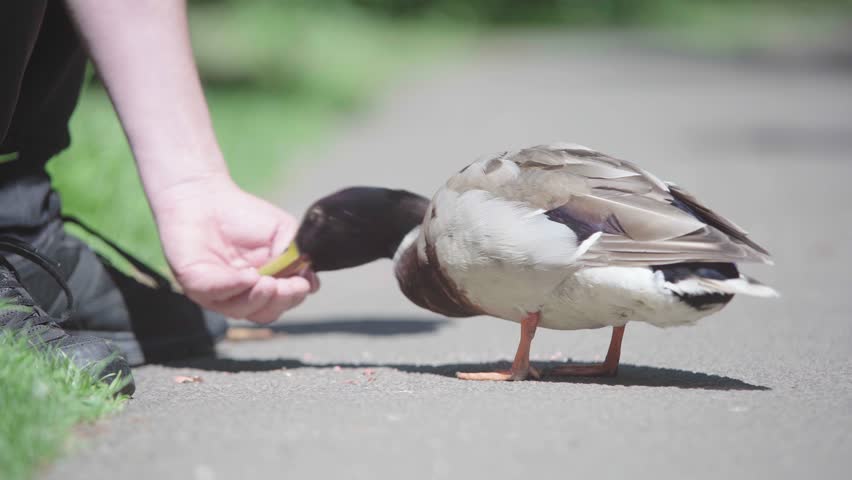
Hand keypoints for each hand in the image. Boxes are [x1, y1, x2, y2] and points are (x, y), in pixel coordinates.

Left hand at [151, 174, 317, 322]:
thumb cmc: (244, 215)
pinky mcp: (193, 282)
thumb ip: (296, 254)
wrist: (206, 196)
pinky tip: (248, 275)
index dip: (293, 297)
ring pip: (239, 309)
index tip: (304, 283)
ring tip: (267, 281)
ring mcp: (215, 292)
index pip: (281, 303)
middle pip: (263, 313)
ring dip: (258, 298)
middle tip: (285, 285)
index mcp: (262, 285)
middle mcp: (239, 294)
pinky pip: (214, 292)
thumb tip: (311, 281)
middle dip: (279, 301)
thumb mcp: (283, 232)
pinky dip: (234, 287)